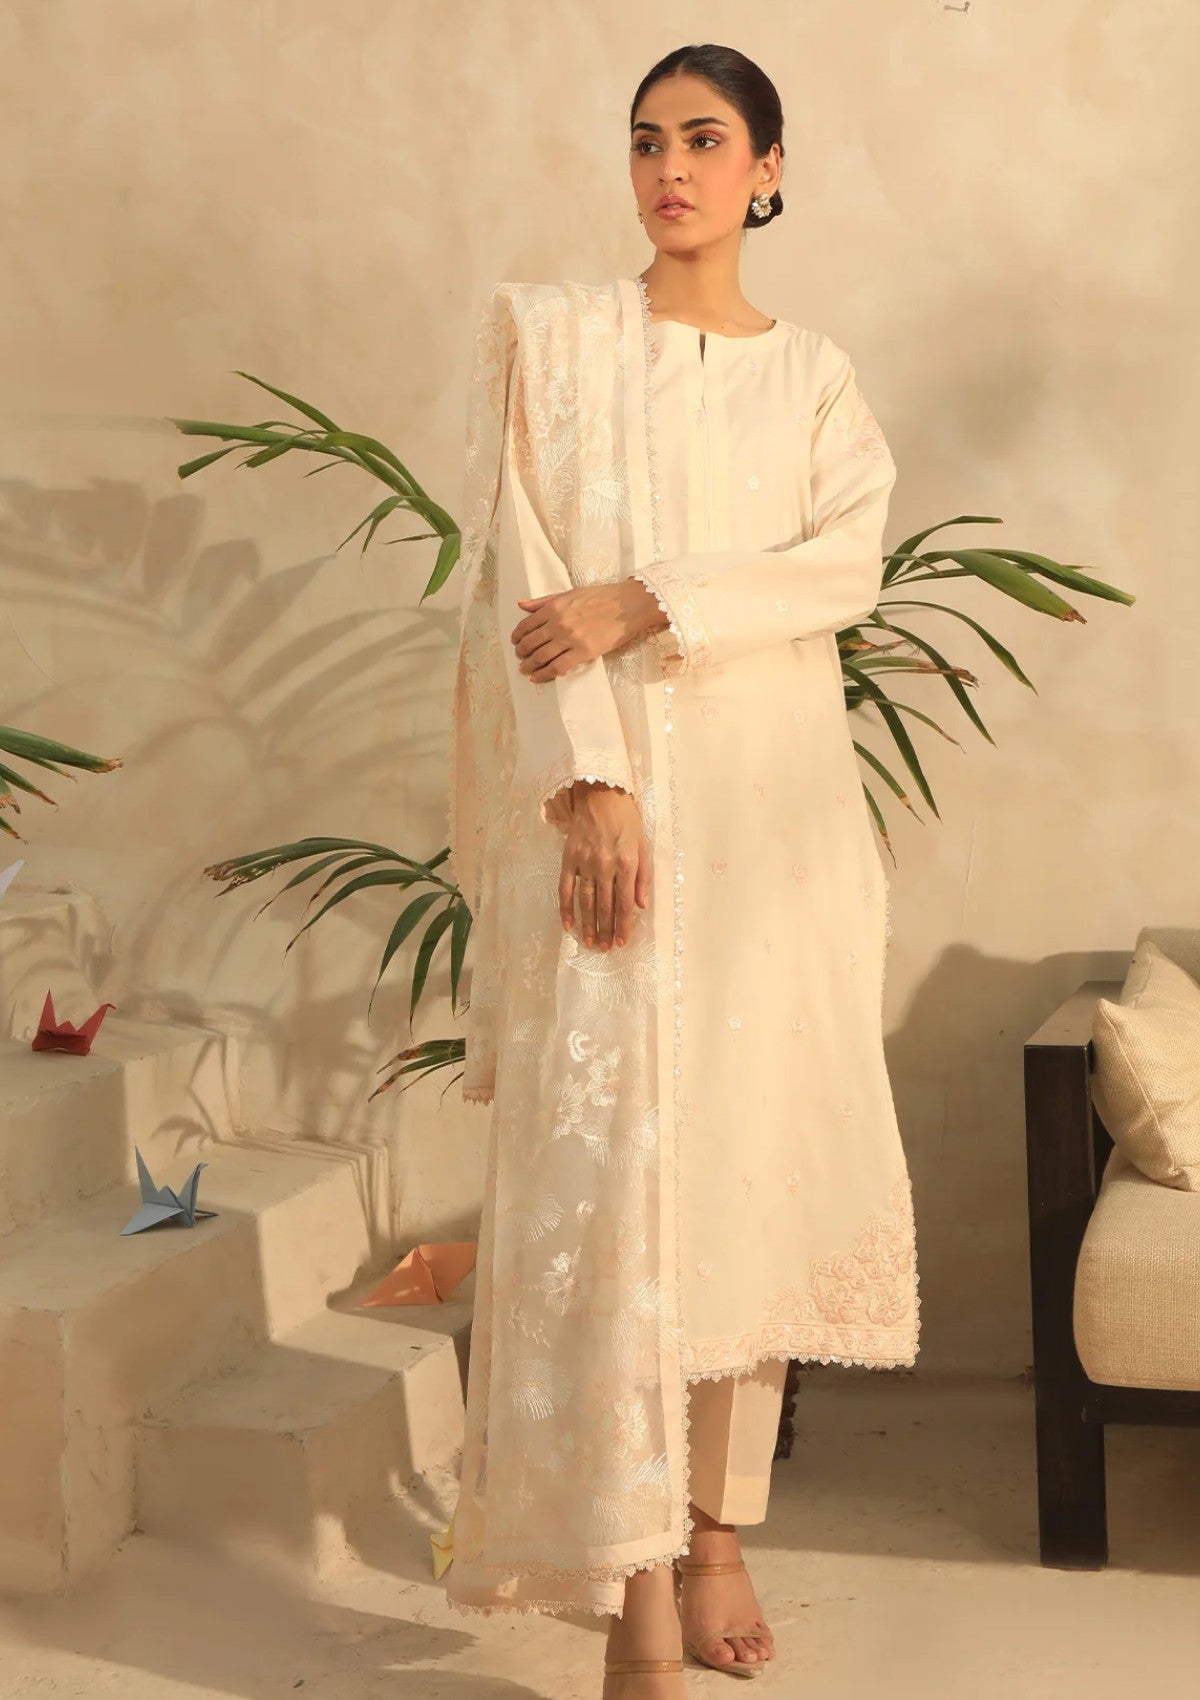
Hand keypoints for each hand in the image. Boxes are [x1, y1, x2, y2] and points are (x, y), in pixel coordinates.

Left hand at [512, 580, 666, 681]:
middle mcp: (558, 623)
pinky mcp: (583, 652)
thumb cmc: (601, 597)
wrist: (628, 605)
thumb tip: (521, 605)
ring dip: (529, 666)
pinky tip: (538, 678)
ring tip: (525, 670)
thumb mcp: (569, 593)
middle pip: (530, 643)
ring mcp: (570, 639)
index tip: (516, 642)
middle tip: (520, 658)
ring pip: (541, 657)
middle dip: (521, 653)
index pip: (527, 625)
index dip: (517, 636)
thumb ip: (544, 601)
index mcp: (554, 607)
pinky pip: (558, 667)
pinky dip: (544, 675)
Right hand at [559, 782, 651, 948]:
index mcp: (626, 863)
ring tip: (590, 942)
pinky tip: (568, 925)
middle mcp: (605, 865)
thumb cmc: (626, 819)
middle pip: (605, 906)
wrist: (601, 793)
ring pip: (586, 901)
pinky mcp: (569, 858)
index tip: (623, 941)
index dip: (624, 924)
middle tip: (606, 949)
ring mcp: (585, 862)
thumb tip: (641, 906)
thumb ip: (642, 877)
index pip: (625, 902)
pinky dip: (565, 908)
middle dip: (607, 930)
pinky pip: (565, 888)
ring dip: (588, 925)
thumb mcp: (643, 845)